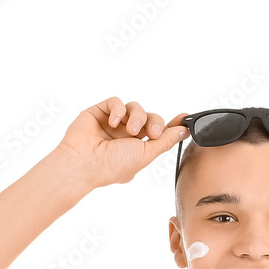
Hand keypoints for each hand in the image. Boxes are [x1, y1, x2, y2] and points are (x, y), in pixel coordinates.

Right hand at [55, 97, 188, 188]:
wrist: (83, 163)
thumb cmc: (112, 166)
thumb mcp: (145, 155)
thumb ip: (165, 141)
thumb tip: (183, 131)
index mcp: (138, 149)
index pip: (158, 132)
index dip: (172, 125)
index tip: (185, 118)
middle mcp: (126, 136)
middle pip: (150, 118)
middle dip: (154, 122)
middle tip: (152, 134)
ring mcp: (113, 123)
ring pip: (134, 108)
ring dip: (137, 117)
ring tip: (130, 130)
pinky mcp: (99, 112)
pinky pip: (116, 102)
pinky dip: (118, 110)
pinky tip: (113, 122)